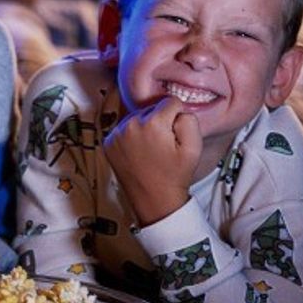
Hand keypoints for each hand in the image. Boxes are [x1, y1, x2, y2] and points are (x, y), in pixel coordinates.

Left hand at [103, 96, 200, 224]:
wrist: (154, 200)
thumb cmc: (174, 176)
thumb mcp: (194, 146)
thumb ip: (189, 119)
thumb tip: (177, 109)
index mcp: (152, 123)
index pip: (170, 101)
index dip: (177, 117)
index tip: (175, 135)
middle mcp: (130, 124)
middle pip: (151, 108)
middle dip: (160, 121)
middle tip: (163, 146)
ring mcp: (116, 134)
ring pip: (138, 117)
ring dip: (145, 128)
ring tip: (151, 150)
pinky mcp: (109, 143)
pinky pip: (124, 129)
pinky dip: (132, 137)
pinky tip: (139, 153)